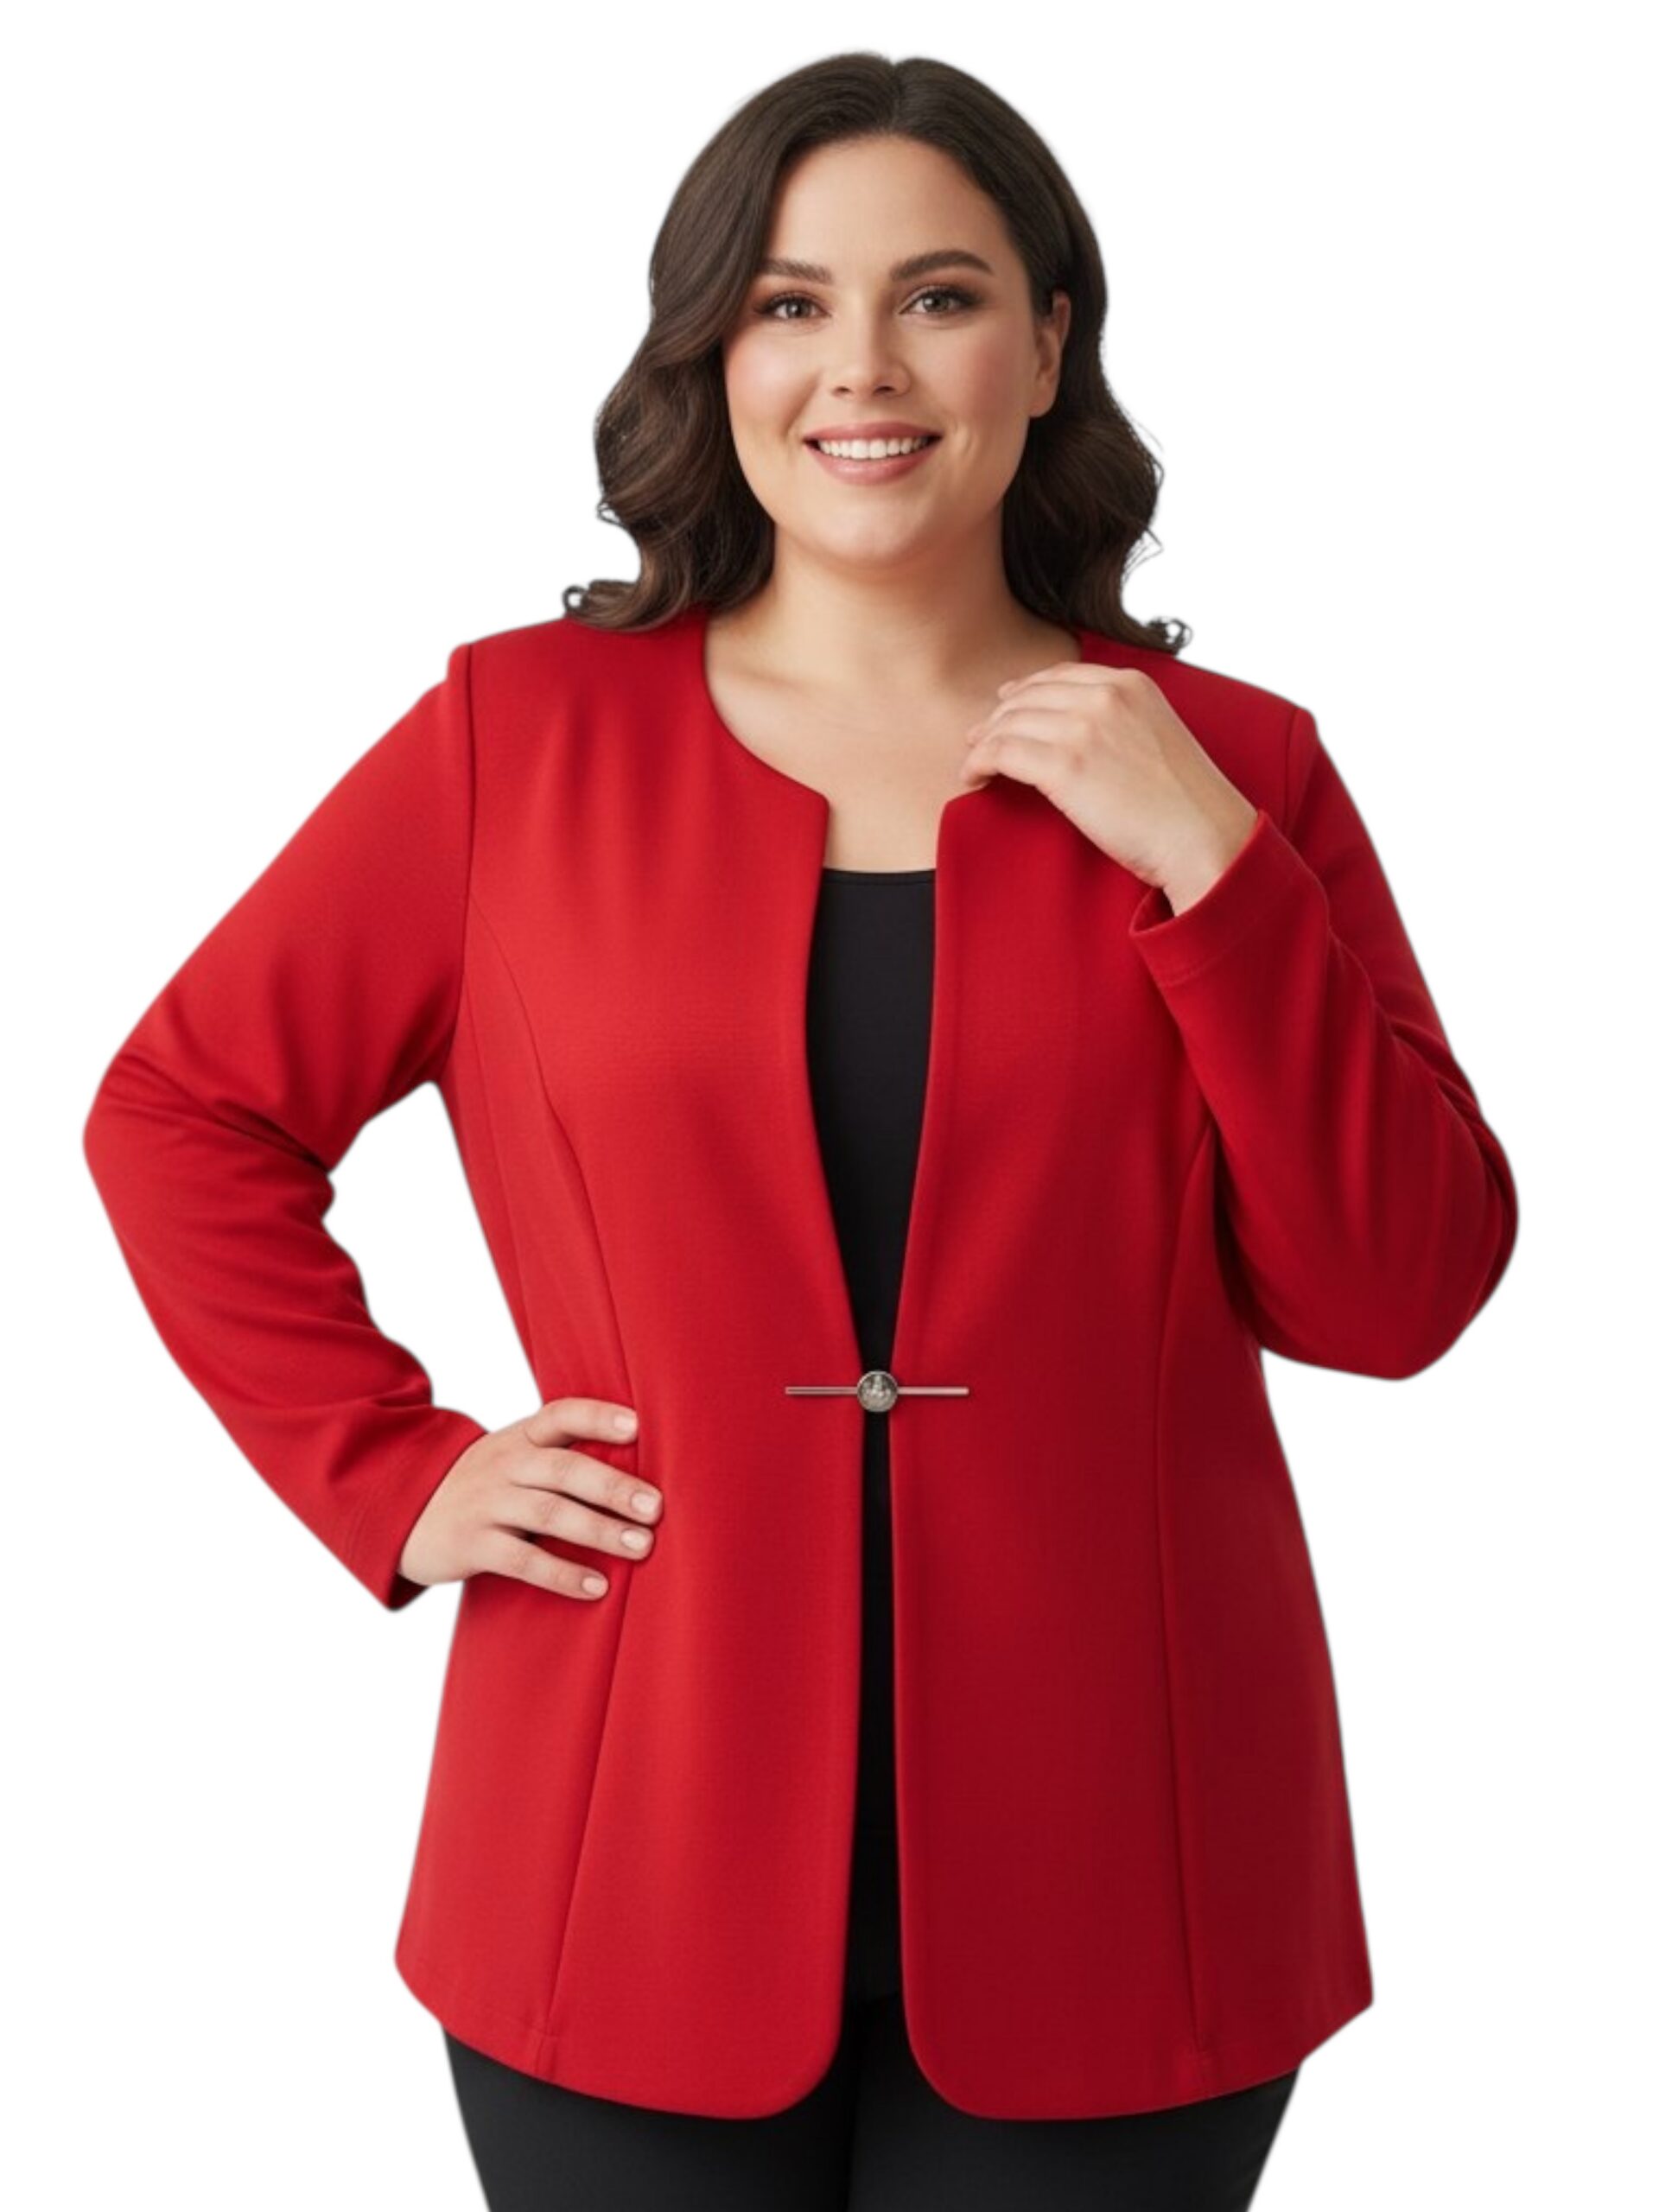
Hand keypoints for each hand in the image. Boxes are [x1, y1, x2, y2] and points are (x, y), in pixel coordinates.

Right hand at [397, 1397, 660, 1600]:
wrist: (403, 1512)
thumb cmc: (484, 1486)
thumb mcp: (512, 1458)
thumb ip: (560, 1457)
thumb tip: (639, 1473)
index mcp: (520, 1437)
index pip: (561, 1415)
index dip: (598, 1417)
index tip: (638, 1426)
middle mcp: (505, 1465)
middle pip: (565, 1469)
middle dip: (614, 1487)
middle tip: (656, 1507)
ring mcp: (487, 1504)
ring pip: (549, 1513)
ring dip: (600, 1530)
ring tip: (642, 1546)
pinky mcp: (472, 1544)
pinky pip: (522, 1560)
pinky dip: (562, 1573)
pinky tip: (596, 1586)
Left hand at [961, 663, 1259, 910]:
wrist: (1204, 837)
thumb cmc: (1187, 804)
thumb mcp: (1160, 738)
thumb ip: (1123, 722)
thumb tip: (1080, 734)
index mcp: (1131, 684)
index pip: (1060, 676)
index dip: (1025, 690)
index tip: (1005, 706)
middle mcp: (1105, 696)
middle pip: (1029, 697)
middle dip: (998, 717)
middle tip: (978, 738)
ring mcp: (1083, 728)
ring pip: (1009, 723)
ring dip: (984, 743)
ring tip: (973, 762)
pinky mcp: (1064, 766)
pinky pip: (1002, 753)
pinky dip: (979, 763)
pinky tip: (973, 778)